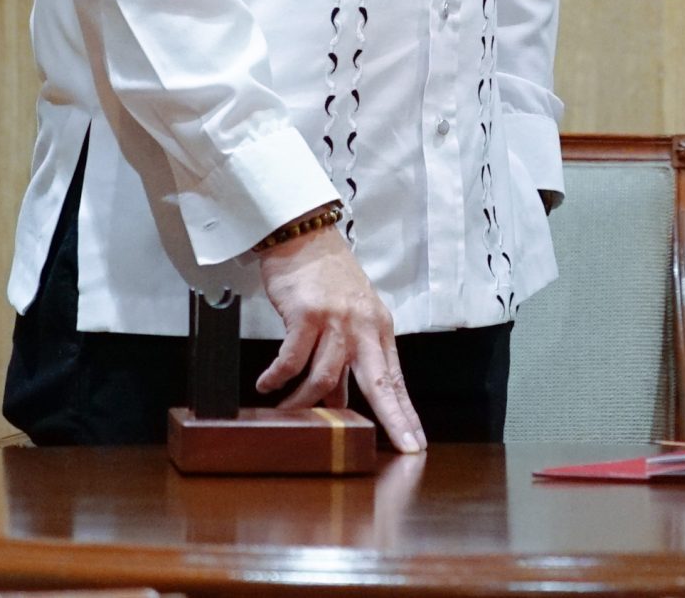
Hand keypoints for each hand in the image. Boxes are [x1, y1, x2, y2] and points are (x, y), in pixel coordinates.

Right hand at [251, 222, 425, 452]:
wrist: (304, 236)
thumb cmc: (326, 277)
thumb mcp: (349, 316)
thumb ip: (346, 358)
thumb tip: (335, 402)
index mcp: (379, 328)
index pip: (395, 379)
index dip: (405, 413)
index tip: (415, 442)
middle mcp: (363, 326)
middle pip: (380, 382)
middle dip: (392, 418)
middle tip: (402, 448)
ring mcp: (336, 320)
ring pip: (326, 377)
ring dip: (304, 401)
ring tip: (287, 411)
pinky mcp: (307, 314)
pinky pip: (292, 359)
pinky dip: (278, 377)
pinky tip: (268, 386)